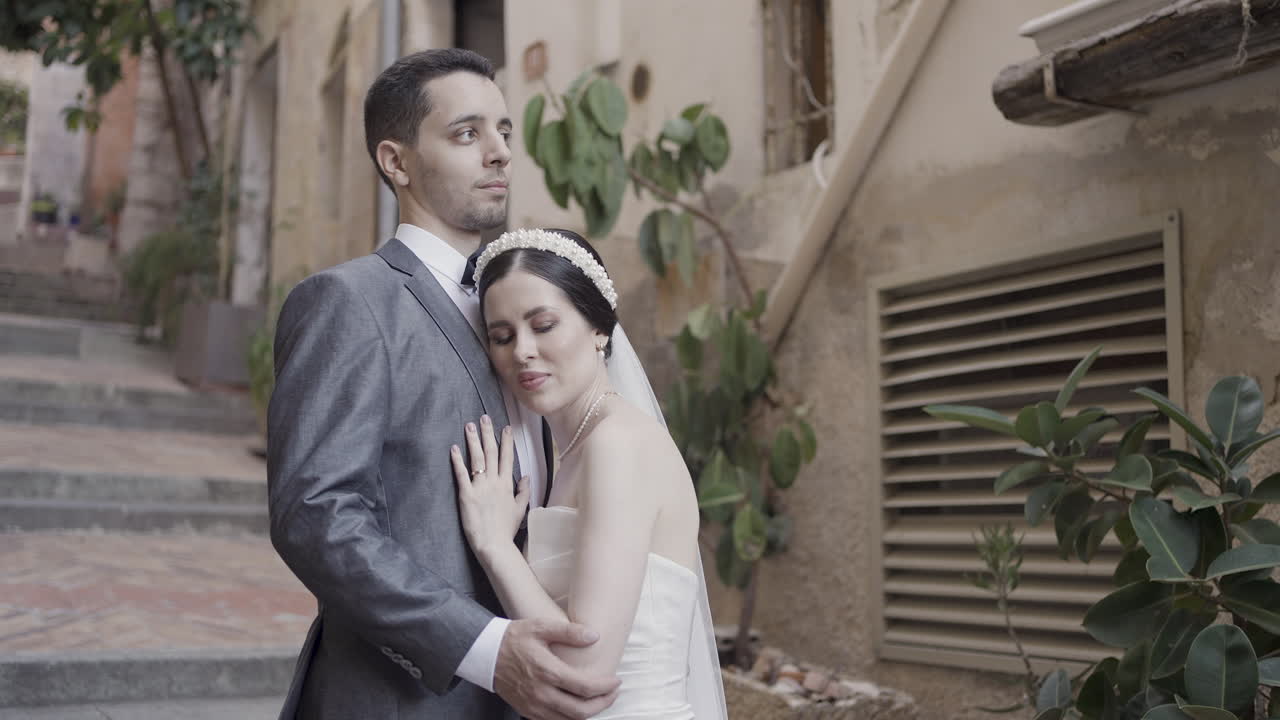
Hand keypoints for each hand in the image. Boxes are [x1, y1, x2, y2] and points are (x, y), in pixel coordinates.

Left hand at [451, 415, 529, 558]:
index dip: (506, 440)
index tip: (505, 427)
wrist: (494, 544)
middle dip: (488, 433)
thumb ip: (523, 491)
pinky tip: (453, 448)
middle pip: (491, 452)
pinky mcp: (466, 495)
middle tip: (484, 417)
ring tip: (469, 426)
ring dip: (473, 441)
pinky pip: (461, 474)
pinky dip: (457, 460)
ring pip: (477, 458)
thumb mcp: (520, 509)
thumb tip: (525, 477)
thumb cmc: (507, 529)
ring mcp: (480, 487)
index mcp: (507, 484)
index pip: (507, 457)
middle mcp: (495, 481)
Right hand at [494, 618, 620, 719]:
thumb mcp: (540, 627)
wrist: (485, 654)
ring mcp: (533, 705)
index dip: (605, 687)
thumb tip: (595, 636)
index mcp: (547, 672)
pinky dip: (571, 717)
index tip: (616, 680)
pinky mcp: (527, 711)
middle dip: (603, 704)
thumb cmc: (514, 638)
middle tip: (613, 692)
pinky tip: (578, 705)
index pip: (584, 687)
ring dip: (589, 713)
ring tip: (599, 699)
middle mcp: (541, 693)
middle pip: (580, 710)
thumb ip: (569, 631)